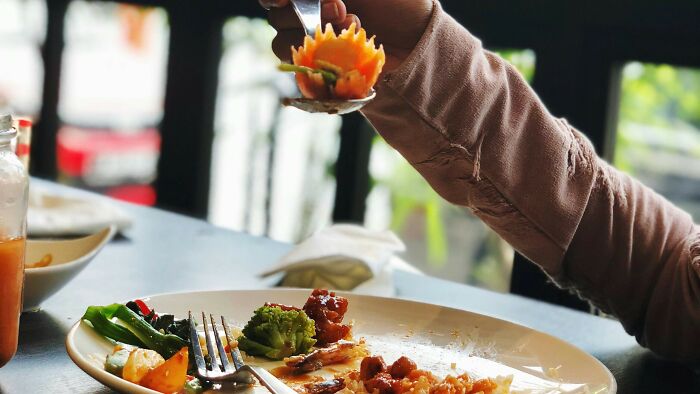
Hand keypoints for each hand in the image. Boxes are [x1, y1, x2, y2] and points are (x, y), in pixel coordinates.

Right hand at [260, 0, 433, 71]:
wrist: (420, 40)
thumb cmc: (398, 3)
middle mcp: (310, 16)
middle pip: (276, 17)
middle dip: (304, 11)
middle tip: (340, 9)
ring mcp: (314, 47)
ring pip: (281, 43)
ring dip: (313, 34)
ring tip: (353, 28)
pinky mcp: (322, 74)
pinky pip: (300, 72)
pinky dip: (318, 62)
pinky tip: (347, 54)